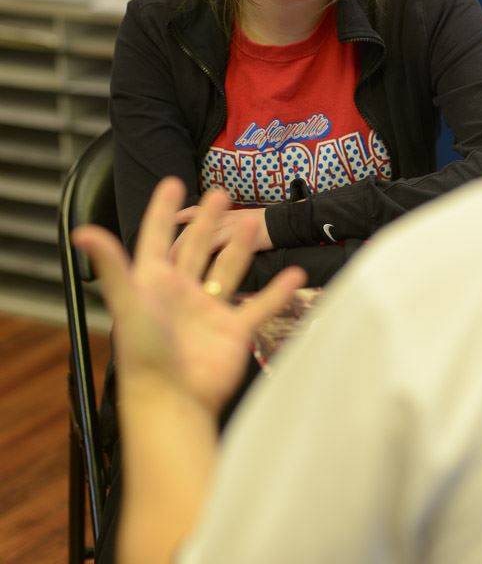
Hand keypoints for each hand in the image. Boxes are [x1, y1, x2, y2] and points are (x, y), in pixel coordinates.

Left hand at [72, 179, 304, 415]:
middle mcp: (181, 294)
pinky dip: (277, 292)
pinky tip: (295, 275)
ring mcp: (208, 312)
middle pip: (197, 248)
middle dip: (207, 221)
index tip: (173, 183)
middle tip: (220, 193)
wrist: (173, 402)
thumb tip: (81, 231)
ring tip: (254, 222)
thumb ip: (112, 266)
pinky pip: (258, 307)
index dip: (163, 211)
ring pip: (228, 271)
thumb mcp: (129, 303)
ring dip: (240, 248)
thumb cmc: (144, 355)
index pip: (157, 238)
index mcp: (154, 283)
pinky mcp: (233, 332)